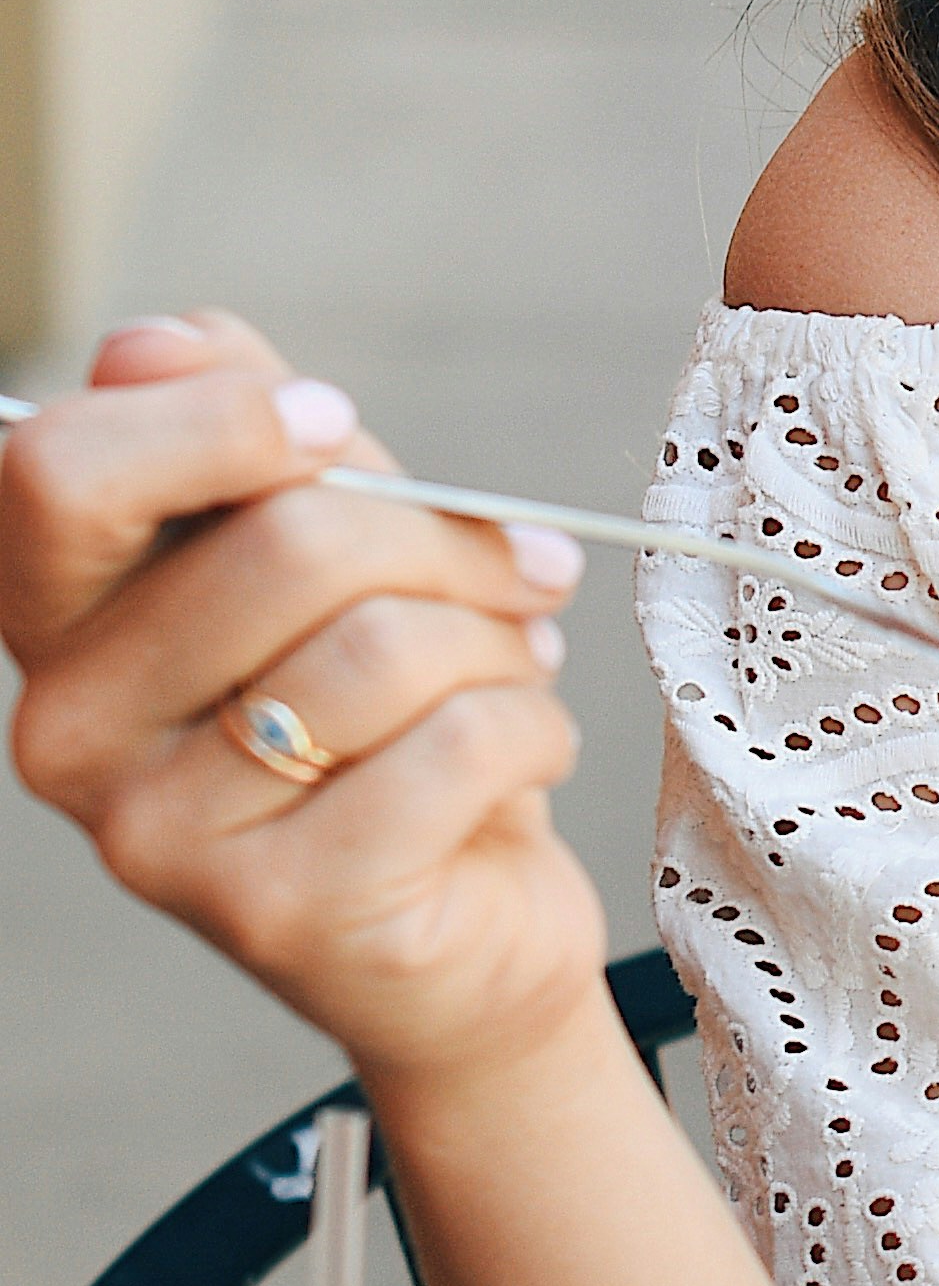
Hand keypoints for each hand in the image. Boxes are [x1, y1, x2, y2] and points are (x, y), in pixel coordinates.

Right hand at [3, 314, 611, 1099]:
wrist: (462, 942)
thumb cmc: (389, 723)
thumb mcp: (325, 553)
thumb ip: (241, 437)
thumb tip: (160, 344)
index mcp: (60, 628)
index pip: (59, 472)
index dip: (219, 417)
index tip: (335, 424)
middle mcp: (71, 738)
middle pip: (284, 544)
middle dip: (444, 540)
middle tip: (518, 568)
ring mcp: (163, 842)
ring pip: (382, 646)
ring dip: (501, 641)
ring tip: (516, 668)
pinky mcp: (284, 915)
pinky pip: (455, 746)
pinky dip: (532, 730)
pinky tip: (521, 757)